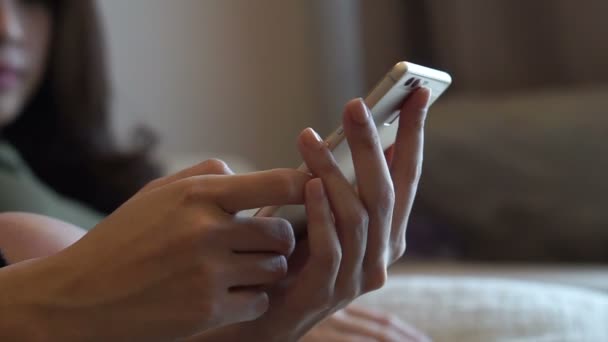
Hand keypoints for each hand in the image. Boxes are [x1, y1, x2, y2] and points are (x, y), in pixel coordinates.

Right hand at [9, 160, 309, 341]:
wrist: (80, 298)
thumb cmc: (121, 240)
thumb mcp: (155, 194)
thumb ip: (202, 177)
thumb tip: (239, 172)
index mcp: (197, 196)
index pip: (276, 183)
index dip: (302, 185)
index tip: (312, 188)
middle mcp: (207, 231)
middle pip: (281, 233)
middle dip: (276, 240)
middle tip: (261, 244)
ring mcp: (209, 274)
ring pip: (274, 269)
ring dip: (265, 271)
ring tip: (241, 270)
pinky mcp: (207, 311)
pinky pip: (259, 302)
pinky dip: (251, 300)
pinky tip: (228, 296)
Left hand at [192, 88, 430, 340]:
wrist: (264, 314)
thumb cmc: (293, 257)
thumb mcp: (326, 215)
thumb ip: (346, 187)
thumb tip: (363, 135)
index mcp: (387, 233)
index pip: (407, 176)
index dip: (415, 134)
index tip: (417, 92)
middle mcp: (382, 255)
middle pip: (385, 191)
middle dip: (371, 144)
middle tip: (354, 104)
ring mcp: (358, 276)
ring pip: (358, 216)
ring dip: (333, 172)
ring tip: (307, 137)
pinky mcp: (328, 291)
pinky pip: (332, 247)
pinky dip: (322, 213)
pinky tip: (308, 184)